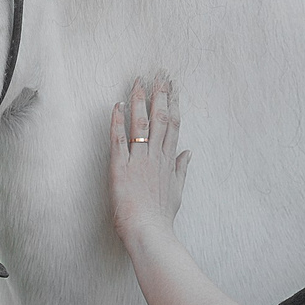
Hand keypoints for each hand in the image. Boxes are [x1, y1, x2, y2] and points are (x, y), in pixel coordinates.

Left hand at [108, 70, 190, 245]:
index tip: (174, 87)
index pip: (173, 125)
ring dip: (140, 100)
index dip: (173, 103)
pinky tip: (116, 105)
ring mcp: (139, 160)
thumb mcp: (176, 191)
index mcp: (169, 161)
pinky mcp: (121, 168)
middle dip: (160, 94)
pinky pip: (119, 140)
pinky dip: (117, 121)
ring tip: (139, 81)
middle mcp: (156, 156)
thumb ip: (181, 169)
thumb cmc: (161, 216)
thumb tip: (188, 153)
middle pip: (160, 118)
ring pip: (141, 124)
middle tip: (159, 73)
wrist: (150, 232)